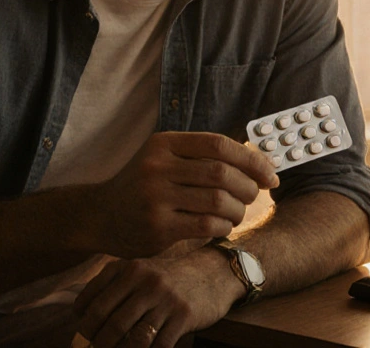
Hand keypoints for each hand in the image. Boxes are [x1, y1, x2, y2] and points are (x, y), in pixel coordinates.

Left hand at [74, 247, 239, 347]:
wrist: (212, 273)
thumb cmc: (167, 278)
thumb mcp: (140, 271)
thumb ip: (112, 285)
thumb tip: (80, 313)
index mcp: (129, 269)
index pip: (95, 301)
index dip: (84, 324)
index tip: (82, 337)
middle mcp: (146, 281)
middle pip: (111, 323)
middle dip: (99, 344)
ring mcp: (166, 299)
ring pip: (134, 339)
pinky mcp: (184, 316)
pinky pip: (159, 345)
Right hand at [90, 132, 277, 257]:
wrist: (99, 216)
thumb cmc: (142, 187)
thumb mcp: (163, 159)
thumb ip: (200, 156)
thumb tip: (258, 162)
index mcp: (163, 143)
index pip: (219, 144)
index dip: (251, 159)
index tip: (270, 175)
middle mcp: (157, 166)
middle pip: (222, 173)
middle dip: (248, 187)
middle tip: (253, 196)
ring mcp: (156, 196)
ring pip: (218, 200)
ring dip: (238, 210)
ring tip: (236, 214)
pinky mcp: (157, 226)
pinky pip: (207, 225)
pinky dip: (223, 227)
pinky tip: (221, 227)